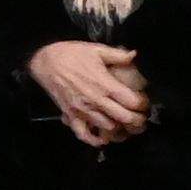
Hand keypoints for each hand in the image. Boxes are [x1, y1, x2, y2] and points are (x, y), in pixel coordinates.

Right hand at [27, 42, 151, 146]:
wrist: (45, 61)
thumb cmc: (71, 54)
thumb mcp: (96, 49)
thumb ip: (117, 55)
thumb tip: (134, 55)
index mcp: (105, 84)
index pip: (132, 101)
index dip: (143, 104)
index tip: (144, 103)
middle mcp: (96, 101)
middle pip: (124, 118)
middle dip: (137, 121)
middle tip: (141, 118)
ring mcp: (83, 111)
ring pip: (108, 128)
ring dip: (119, 129)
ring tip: (125, 126)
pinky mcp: (71, 116)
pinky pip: (83, 134)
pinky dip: (94, 140)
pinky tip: (103, 138)